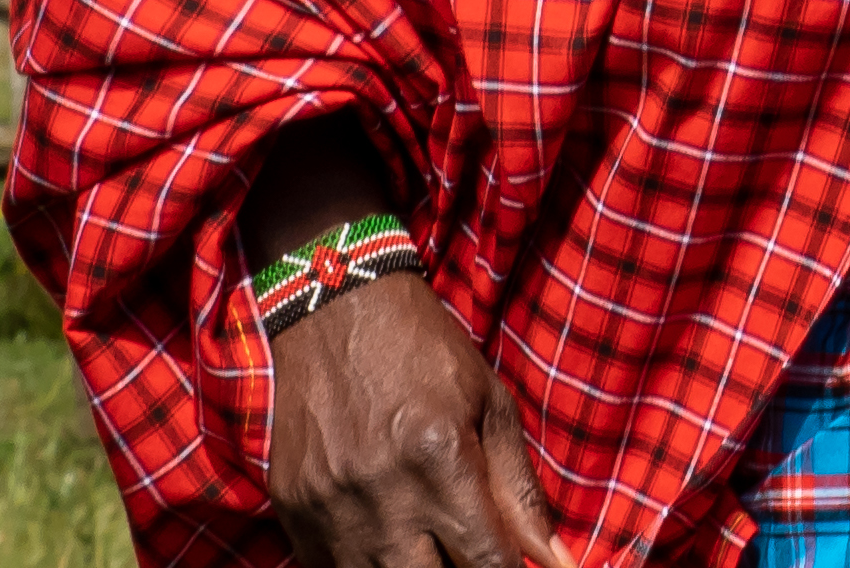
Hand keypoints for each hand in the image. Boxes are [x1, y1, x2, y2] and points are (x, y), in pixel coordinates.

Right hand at [263, 273, 571, 567]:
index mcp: (439, 456)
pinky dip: (362, 561)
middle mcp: (381, 490)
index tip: (510, 562)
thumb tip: (556, 559)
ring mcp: (330, 505)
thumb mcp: (489, 406)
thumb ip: (519, 491)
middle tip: (464, 547)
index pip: (486, 560)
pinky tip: (383, 533)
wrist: (336, 307)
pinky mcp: (293, 509)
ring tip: (424, 536)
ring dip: (410, 565)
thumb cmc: (425, 352)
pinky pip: (328, 567)